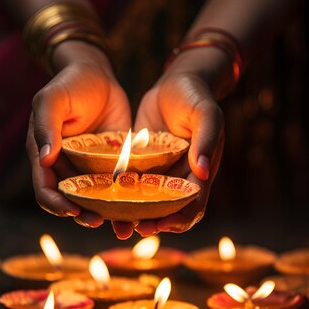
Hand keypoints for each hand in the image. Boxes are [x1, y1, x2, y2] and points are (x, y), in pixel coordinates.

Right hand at [26, 41, 130, 226]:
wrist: (98, 74)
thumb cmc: (70, 84)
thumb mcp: (52, 100)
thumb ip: (46, 126)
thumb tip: (43, 158)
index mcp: (45, 156)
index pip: (45, 189)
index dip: (56, 203)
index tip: (71, 210)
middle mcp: (66, 167)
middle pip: (71, 201)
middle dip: (83, 215)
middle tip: (100, 221)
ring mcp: (89, 168)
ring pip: (96, 200)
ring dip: (108, 215)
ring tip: (124, 225)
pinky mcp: (112, 165)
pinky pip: (118, 188)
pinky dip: (127, 200)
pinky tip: (142, 208)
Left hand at [113, 52, 224, 237]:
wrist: (176, 80)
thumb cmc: (195, 96)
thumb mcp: (205, 113)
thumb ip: (206, 139)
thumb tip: (203, 172)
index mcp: (200, 172)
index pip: (193, 204)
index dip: (180, 218)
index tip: (162, 224)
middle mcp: (180, 176)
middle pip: (169, 210)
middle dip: (154, 222)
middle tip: (135, 228)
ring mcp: (160, 171)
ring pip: (147, 201)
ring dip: (135, 214)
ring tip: (117, 221)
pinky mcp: (142, 162)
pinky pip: (131, 183)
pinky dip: (121, 194)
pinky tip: (102, 197)